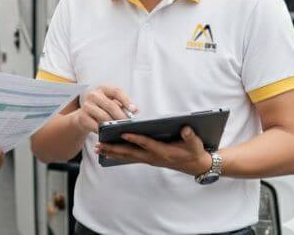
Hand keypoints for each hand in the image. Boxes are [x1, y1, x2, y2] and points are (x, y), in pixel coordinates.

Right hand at [73, 85, 137, 133]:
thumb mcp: (110, 103)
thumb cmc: (101, 109)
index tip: (134, 110)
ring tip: (120, 129)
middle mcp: (93, 95)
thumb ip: (122, 105)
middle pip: (111, 105)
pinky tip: (109, 133)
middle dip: (121, 116)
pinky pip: (95, 125)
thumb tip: (135, 111)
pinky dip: (103, 130)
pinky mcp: (82, 117)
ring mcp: (86, 105)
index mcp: (103, 89)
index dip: (126, 101)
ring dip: (113, 124)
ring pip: (104, 116)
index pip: (116, 92)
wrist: (83, 116)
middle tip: (129, 124)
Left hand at [95, 126, 212, 175]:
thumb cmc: (194, 151)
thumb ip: (190, 136)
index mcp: (164, 152)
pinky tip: (108, 151)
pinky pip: (130, 157)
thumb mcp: (196, 144)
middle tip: (99, 145)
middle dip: (114, 148)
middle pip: (130, 152)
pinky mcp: (148, 159)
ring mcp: (149, 159)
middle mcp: (153, 157)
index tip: (123, 133)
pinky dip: (119, 154)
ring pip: (127, 156)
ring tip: (98, 148)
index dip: (136, 139)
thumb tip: (185, 128)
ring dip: (112, 152)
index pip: (147, 144)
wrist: (196, 165)